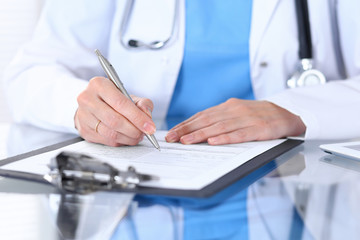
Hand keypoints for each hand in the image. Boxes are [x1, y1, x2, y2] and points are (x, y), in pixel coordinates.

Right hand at [75, 76, 155, 145]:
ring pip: (111, 133)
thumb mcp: (129, 95)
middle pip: (115, 120)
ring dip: (129, 138)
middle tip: (145, 133)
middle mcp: (87, 99)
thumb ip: (142, 103)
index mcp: (99, 85)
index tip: (150, 127)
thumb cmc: (112, 99)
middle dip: (134, 130)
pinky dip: (121, 142)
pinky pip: (106, 140)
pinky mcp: (84, 130)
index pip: (121, 103)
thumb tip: (147, 115)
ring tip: (137, 136)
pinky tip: (127, 138)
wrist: (92, 105)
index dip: (138, 117)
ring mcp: (83, 116)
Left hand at [165, 98, 305, 144]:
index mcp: (228, 107)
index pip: (202, 115)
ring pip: (219, 127)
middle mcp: (235, 110)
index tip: (172, 132)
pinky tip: (213, 142)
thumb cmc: (258, 116)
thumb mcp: (237, 113)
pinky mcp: (259, 128)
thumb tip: (198, 129)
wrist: (287, 114)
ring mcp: (247, 119)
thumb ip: (220, 119)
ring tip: (186, 141)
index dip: (186, 124)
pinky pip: (240, 134)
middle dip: (187, 130)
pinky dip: (225, 138)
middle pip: (207, 120)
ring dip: (201, 134)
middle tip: (172, 138)